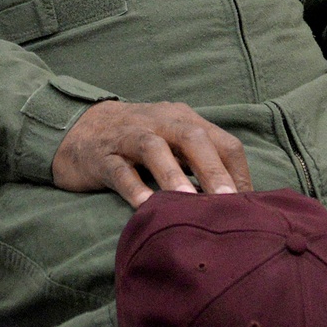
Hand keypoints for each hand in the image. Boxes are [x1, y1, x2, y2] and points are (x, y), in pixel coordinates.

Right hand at [52, 99, 253, 208]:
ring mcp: (128, 136)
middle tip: (227, 202)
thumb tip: (237, 201)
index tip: (249, 207)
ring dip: (173, 175)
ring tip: (189, 202)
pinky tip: (146, 207)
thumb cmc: (136, 142)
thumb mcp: (172, 143)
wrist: (78, 128)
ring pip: (154, 149)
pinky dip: (134, 188)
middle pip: (193, 138)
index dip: (238, 173)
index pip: (223, 142)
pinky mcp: (102, 156)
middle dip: (213, 170)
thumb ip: (200, 163)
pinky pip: (119, 171)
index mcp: (184, 120)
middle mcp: (160, 122)